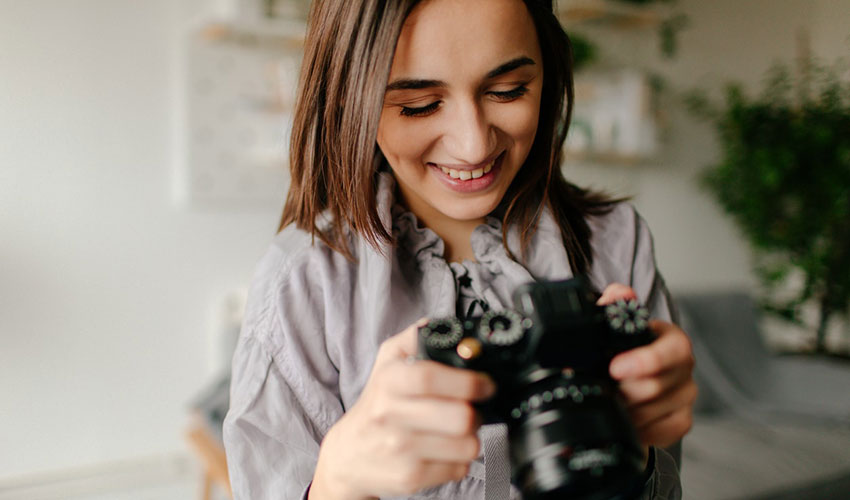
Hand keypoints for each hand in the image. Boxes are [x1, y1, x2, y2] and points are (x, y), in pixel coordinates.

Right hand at [309, 319, 495, 499]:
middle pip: (460, 417)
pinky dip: (459, 460)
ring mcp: (400, 450)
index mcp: (388, 382)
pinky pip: (458, 469)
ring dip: (471, 437)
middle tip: (472, 408)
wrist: (349, 454)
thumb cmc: (377, 404)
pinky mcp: (410, 478)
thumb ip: (415, 338)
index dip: (467, 380)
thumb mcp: (387, 362)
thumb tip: (442, 326)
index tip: (485, 383)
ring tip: (456, 430)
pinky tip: (444, 450)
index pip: (429, 377)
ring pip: (467, 445)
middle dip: (477, 412)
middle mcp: (391, 416)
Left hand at [598, 284, 696, 448]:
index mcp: (672, 340)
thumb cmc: (621, 348)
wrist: (628, 378)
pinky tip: (627, 421)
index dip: (645, 361)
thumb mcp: (614, 324)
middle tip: (603, 389)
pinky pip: (662, 431)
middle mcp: (685, 366)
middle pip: (656, 386)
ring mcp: (686, 394)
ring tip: (611, 403)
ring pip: (654, 411)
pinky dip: (640, 429)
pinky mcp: (682, 420)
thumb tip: (619, 293)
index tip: (615, 368)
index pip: (672, 350)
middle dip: (623, 391)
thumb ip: (614, 305)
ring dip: (626, 411)